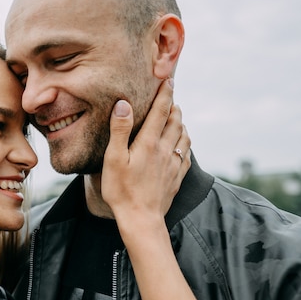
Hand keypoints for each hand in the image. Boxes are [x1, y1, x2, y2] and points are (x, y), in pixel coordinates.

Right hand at [101, 78, 190, 220]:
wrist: (141, 219)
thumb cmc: (121, 190)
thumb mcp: (113, 159)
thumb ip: (120, 130)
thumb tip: (123, 104)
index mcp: (149, 143)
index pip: (161, 111)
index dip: (165, 94)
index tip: (167, 80)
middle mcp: (165, 150)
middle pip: (175, 121)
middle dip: (174, 106)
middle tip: (171, 96)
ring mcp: (173, 165)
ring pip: (184, 136)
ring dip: (181, 123)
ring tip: (177, 117)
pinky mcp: (176, 178)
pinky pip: (186, 155)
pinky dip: (185, 143)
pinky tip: (181, 144)